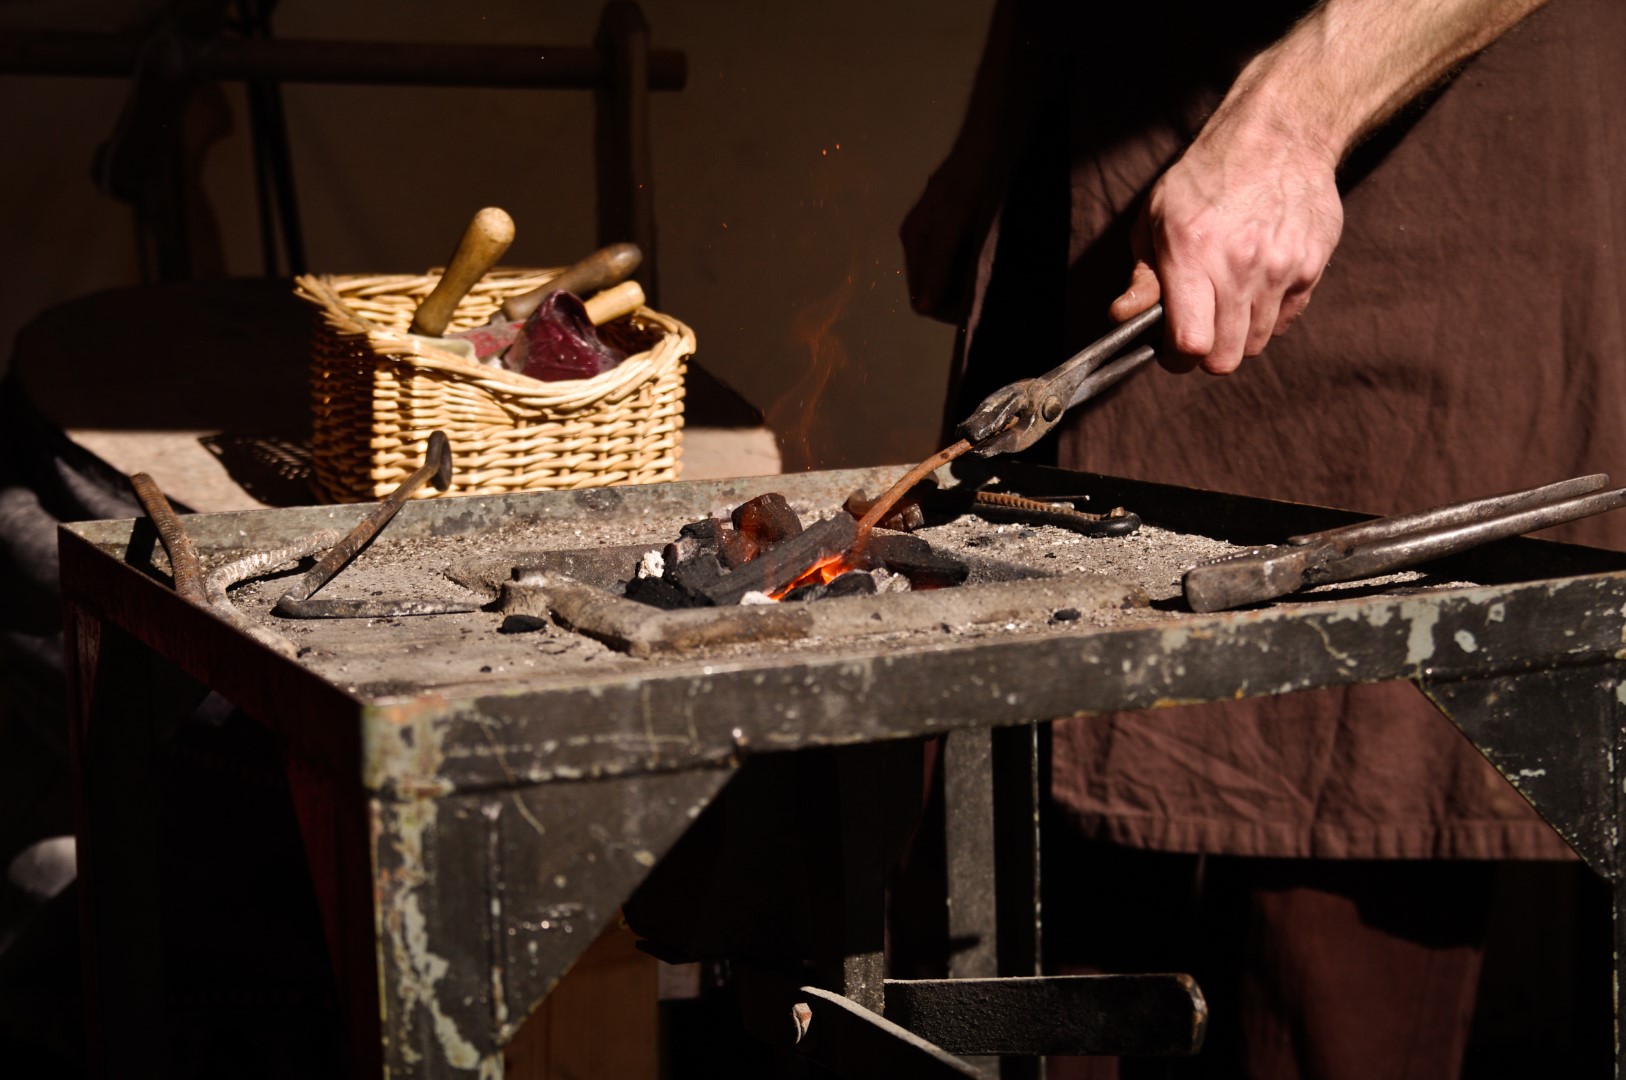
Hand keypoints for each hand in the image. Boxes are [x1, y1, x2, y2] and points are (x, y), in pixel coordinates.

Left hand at [1111, 126, 1343, 374]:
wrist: (1278, 136)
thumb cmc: (1206, 177)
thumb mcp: (1156, 218)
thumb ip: (1143, 276)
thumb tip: (1123, 318)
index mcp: (1193, 255)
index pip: (1190, 345)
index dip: (1176, 358)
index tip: (1171, 349)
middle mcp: (1240, 266)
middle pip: (1226, 357)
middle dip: (1207, 354)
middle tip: (1198, 331)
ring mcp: (1282, 268)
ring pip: (1258, 343)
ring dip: (1238, 334)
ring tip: (1226, 300)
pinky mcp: (1312, 267)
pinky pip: (1286, 319)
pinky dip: (1269, 314)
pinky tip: (1256, 283)